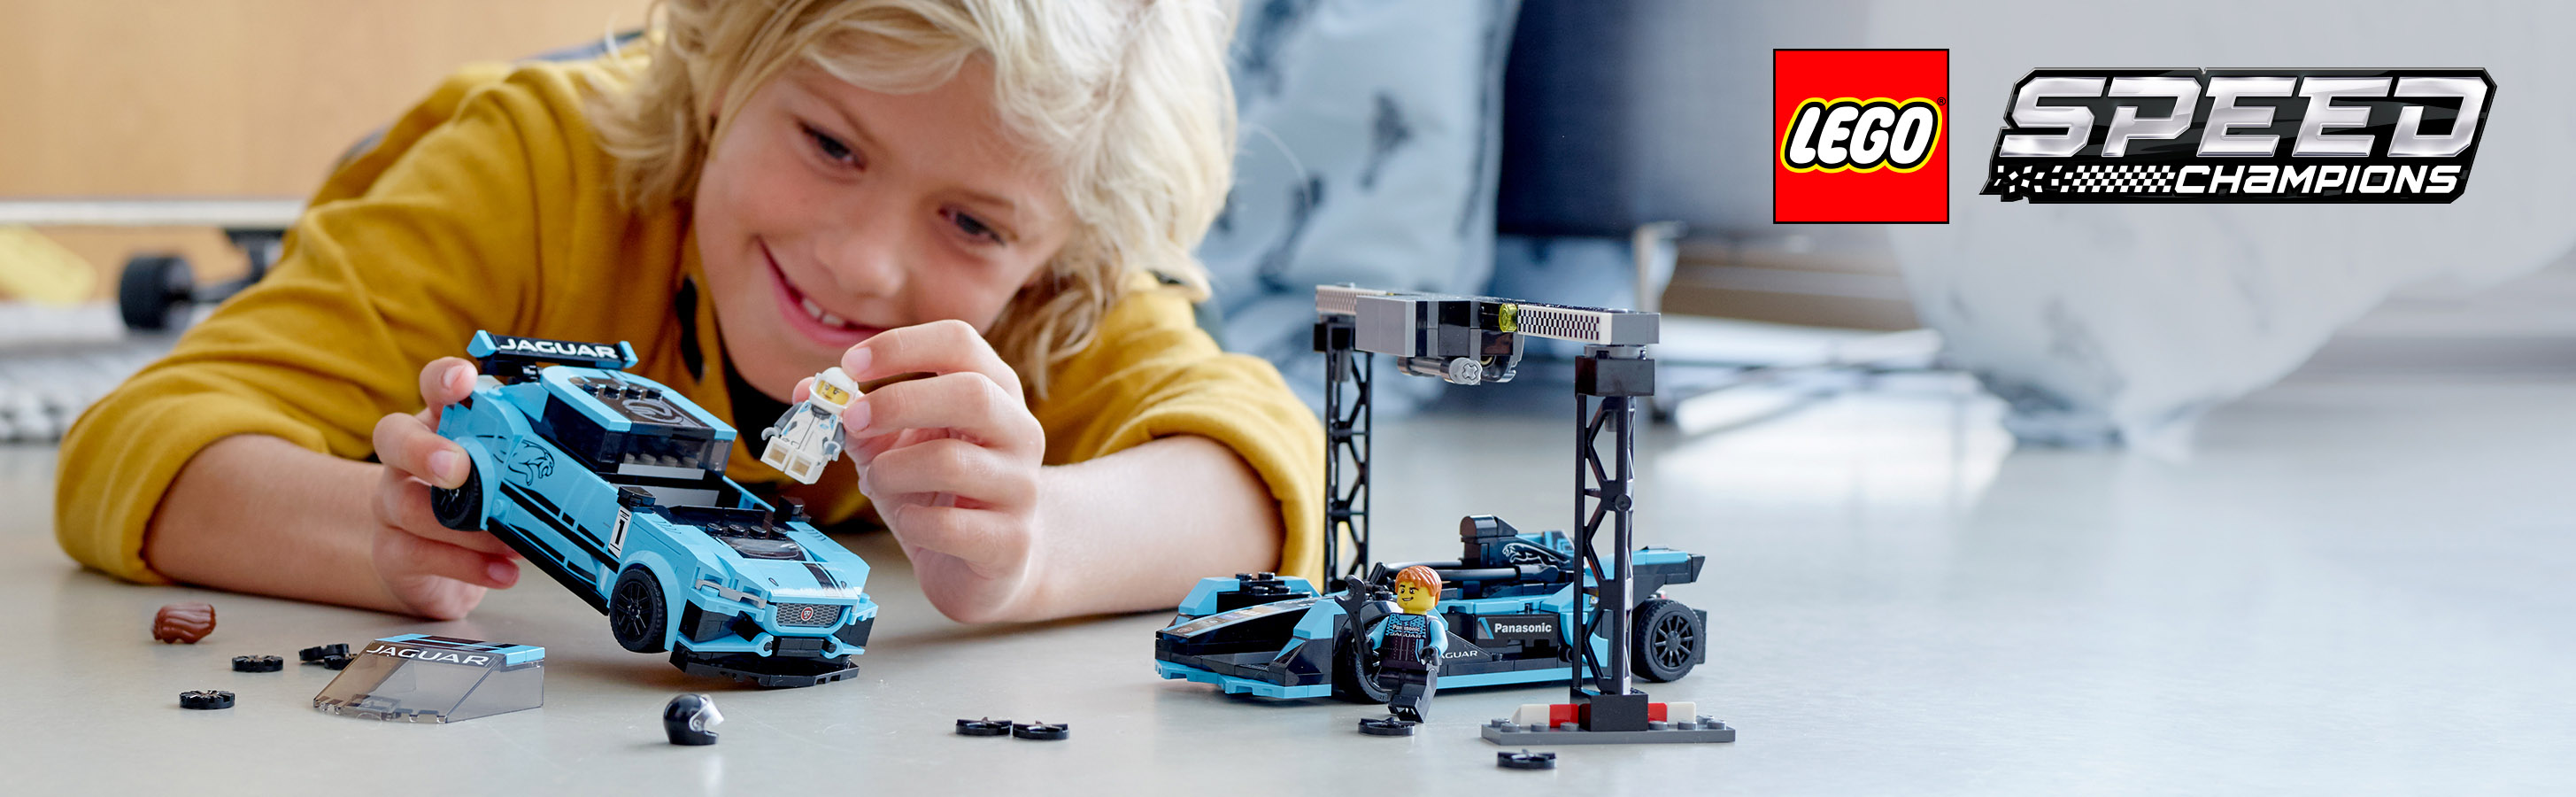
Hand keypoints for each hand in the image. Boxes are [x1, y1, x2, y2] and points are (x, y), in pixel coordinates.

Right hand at [366, 357, 520, 618]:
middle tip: (457, 469)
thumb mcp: (502, 476)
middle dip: (425, 450)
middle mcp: (406, 459)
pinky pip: (421, 554)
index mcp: (439, 426)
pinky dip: (469, 565)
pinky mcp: (392, 550)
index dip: (444, 378)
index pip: (432, 387)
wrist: (428, 562)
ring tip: (507, 539)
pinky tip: (502, 571)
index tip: (465, 379)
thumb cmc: (472, 504)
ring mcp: (391, 503)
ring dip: (462, 524)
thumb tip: (576, 469)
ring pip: (407, 504)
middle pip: (394, 437)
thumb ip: (524, 464)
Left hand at [807, 320, 1046, 622]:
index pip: (960, 343)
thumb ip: (859, 417)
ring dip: (892, 471)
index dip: (901, 346)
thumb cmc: (940, 492)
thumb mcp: (898, 444)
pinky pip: (946, 525)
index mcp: (996, 392)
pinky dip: (910, 521)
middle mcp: (1020, 432)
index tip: (851, 364)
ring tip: (880, 481)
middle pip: (971, 393)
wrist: (991, 561)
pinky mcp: (1009, 541)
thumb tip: (806, 391)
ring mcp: (1021, 488)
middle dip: (898, 402)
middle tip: (851, 419)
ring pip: (950, 462)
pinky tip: (910, 520)